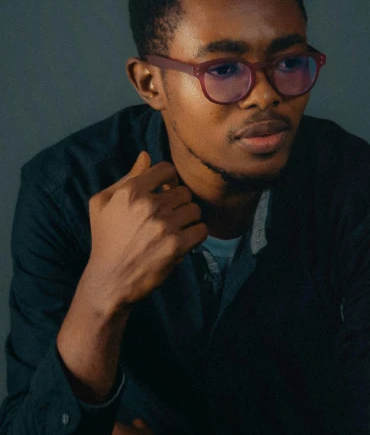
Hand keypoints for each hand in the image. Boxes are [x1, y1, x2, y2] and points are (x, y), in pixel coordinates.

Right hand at [83, 151, 208, 311]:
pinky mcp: (177, 246)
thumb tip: (146, 155)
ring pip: (194, 209)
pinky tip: (183, 240)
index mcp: (131, 191)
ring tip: (176, 229)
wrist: (110, 279)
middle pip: (183, 191)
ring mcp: (164, 226)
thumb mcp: (102, 203)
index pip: (166, 169)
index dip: (169, 179)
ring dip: (188, 218)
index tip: (166, 190)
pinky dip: (196, 235)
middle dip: (178, 202)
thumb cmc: (105, 239)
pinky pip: (201, 230)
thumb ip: (127, 177)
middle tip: (168, 216)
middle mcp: (149, 206)